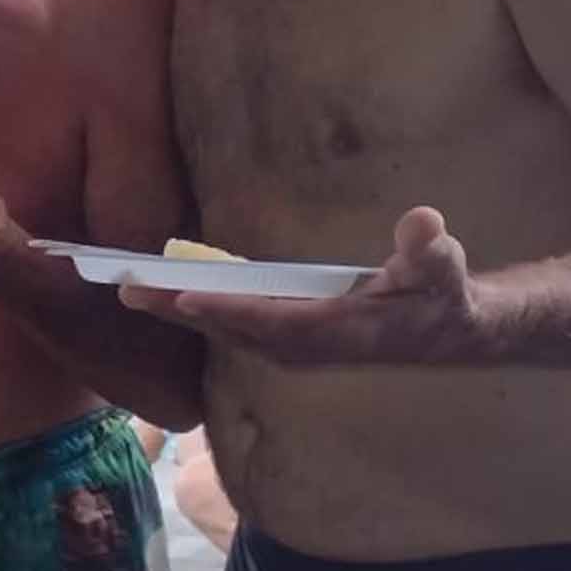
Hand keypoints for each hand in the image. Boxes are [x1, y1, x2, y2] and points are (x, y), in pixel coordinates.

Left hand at [121, 206, 480, 365]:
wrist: (446, 330)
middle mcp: (305, 345)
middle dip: (178, 310)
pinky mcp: (284, 339)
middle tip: (125, 288)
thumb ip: (431, 250)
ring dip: (175, 311)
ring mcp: (291, 346)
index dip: (228, 309)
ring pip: (223, 329)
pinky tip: (160, 292)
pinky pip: (230, 325)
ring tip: (127, 288)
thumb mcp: (443, 268)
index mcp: (338, 330)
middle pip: (231, 327)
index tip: (182, 295)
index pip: (273, 319)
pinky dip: (193, 310)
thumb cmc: (441, 294)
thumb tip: (424, 224)